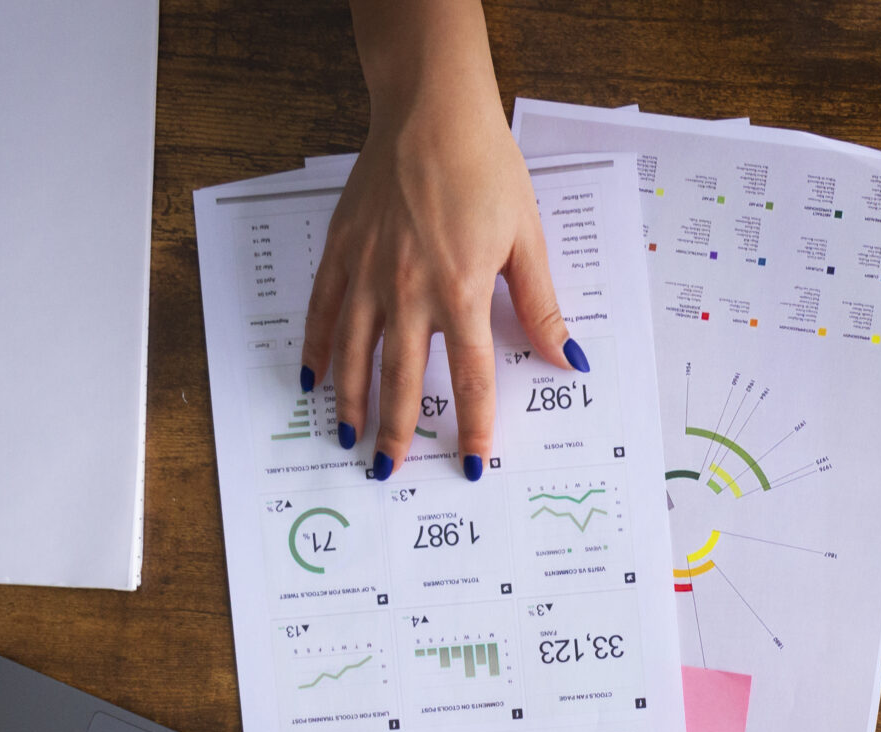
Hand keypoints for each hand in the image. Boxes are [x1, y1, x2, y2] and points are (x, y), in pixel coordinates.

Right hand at [301, 27, 578, 482]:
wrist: (430, 110)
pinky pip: (323, 310)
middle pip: (400, 377)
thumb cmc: (485, 168)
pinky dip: (317, 348)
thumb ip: (541, 307)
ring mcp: (367, 270)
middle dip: (395, 431)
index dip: (474, 425)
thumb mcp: (526, 239)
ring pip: (353, 353)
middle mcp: (408, 288)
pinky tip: (313, 378)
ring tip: (346, 438)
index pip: (470, 377)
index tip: (473, 463)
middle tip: (388, 470)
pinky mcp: (342, 249)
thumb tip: (567, 360)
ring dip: (349, 401)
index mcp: (460, 290)